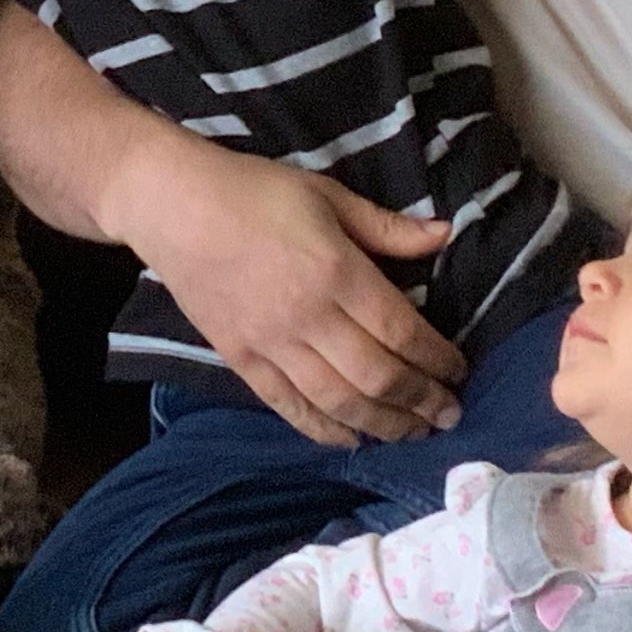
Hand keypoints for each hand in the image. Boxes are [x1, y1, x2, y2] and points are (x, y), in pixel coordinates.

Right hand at [109, 126, 461, 444]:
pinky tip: (352, 441)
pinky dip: (323, 429)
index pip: (401, 331)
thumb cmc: (254, 191)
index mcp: (336, 272)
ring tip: (413, 433)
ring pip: (338, 401)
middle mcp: (308, 317)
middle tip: (449, 414)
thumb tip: (444, 235)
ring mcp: (271, 344)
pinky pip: (288, 406)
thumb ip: (386, 226)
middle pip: (377, 376)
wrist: (172, 205)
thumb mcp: (327, 195)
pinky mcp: (241, 359)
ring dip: (382, 424)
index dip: (437, 358)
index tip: (459, 372)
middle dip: (420, 401)